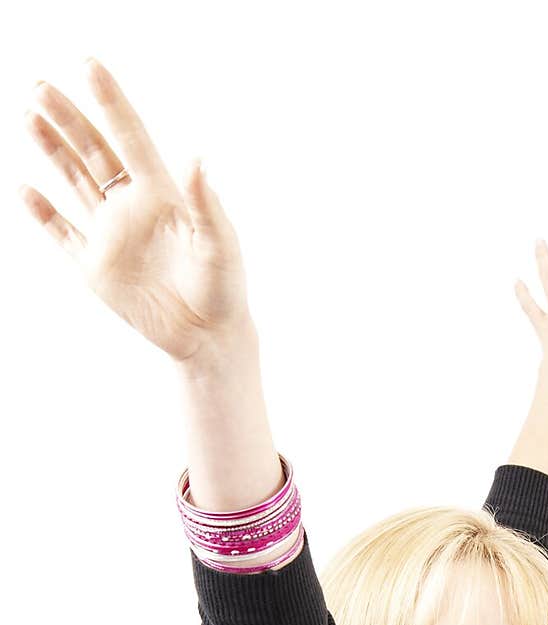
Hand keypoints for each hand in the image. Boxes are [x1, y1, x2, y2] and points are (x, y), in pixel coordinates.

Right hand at [20, 58, 252, 364]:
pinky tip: (25, 190)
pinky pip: (63, 234)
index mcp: (162, 193)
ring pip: (74, 181)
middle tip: (41, 87)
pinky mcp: (96, 268)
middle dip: (67, 118)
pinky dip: (43, 214)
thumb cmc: (224, 288)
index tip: (89, 66)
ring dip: (52, 150)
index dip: (111, 102)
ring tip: (29, 115)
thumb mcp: (219, 243)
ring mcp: (111, 235)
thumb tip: (196, 158)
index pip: (130, 137)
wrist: (208, 336)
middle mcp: (132, 207)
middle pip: (93, 152)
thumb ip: (204, 202)